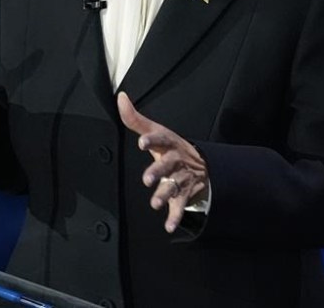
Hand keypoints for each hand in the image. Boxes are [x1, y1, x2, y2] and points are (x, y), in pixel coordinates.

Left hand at [117, 91, 209, 232]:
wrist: (203, 166)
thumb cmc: (171, 148)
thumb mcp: (157, 131)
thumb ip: (135, 118)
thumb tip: (120, 96)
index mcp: (169, 143)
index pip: (161, 139)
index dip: (152, 140)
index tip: (142, 142)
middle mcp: (176, 160)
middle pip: (167, 165)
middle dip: (158, 172)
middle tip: (147, 179)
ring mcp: (181, 178)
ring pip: (173, 187)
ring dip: (164, 195)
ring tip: (154, 203)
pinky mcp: (184, 195)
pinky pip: (180, 207)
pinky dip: (175, 217)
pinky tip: (168, 227)